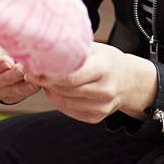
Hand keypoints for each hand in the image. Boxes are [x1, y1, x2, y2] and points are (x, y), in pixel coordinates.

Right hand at [0, 27, 40, 103]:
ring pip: (7, 90)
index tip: (9, 61)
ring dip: (21, 84)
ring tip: (34, 75)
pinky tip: (37, 82)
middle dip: (12, 74)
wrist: (6, 51)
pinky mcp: (6, 97)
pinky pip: (17, 96)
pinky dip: (28, 89)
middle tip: (24, 67)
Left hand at [26, 42, 157, 123]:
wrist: (129, 80)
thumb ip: (72, 49)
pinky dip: (58, 100)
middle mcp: (105, 89)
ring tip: (46, 79)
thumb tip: (42, 45)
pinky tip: (57, 90)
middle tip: (33, 72)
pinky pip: (68, 110)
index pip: (70, 77)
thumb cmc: (107, 60)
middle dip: (46, 81)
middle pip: (65, 89)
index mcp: (104, 67)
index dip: (49, 74)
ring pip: (63, 101)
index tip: (33, 68)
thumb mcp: (95, 48)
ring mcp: (102, 106)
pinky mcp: (96, 117)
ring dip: (50, 91)